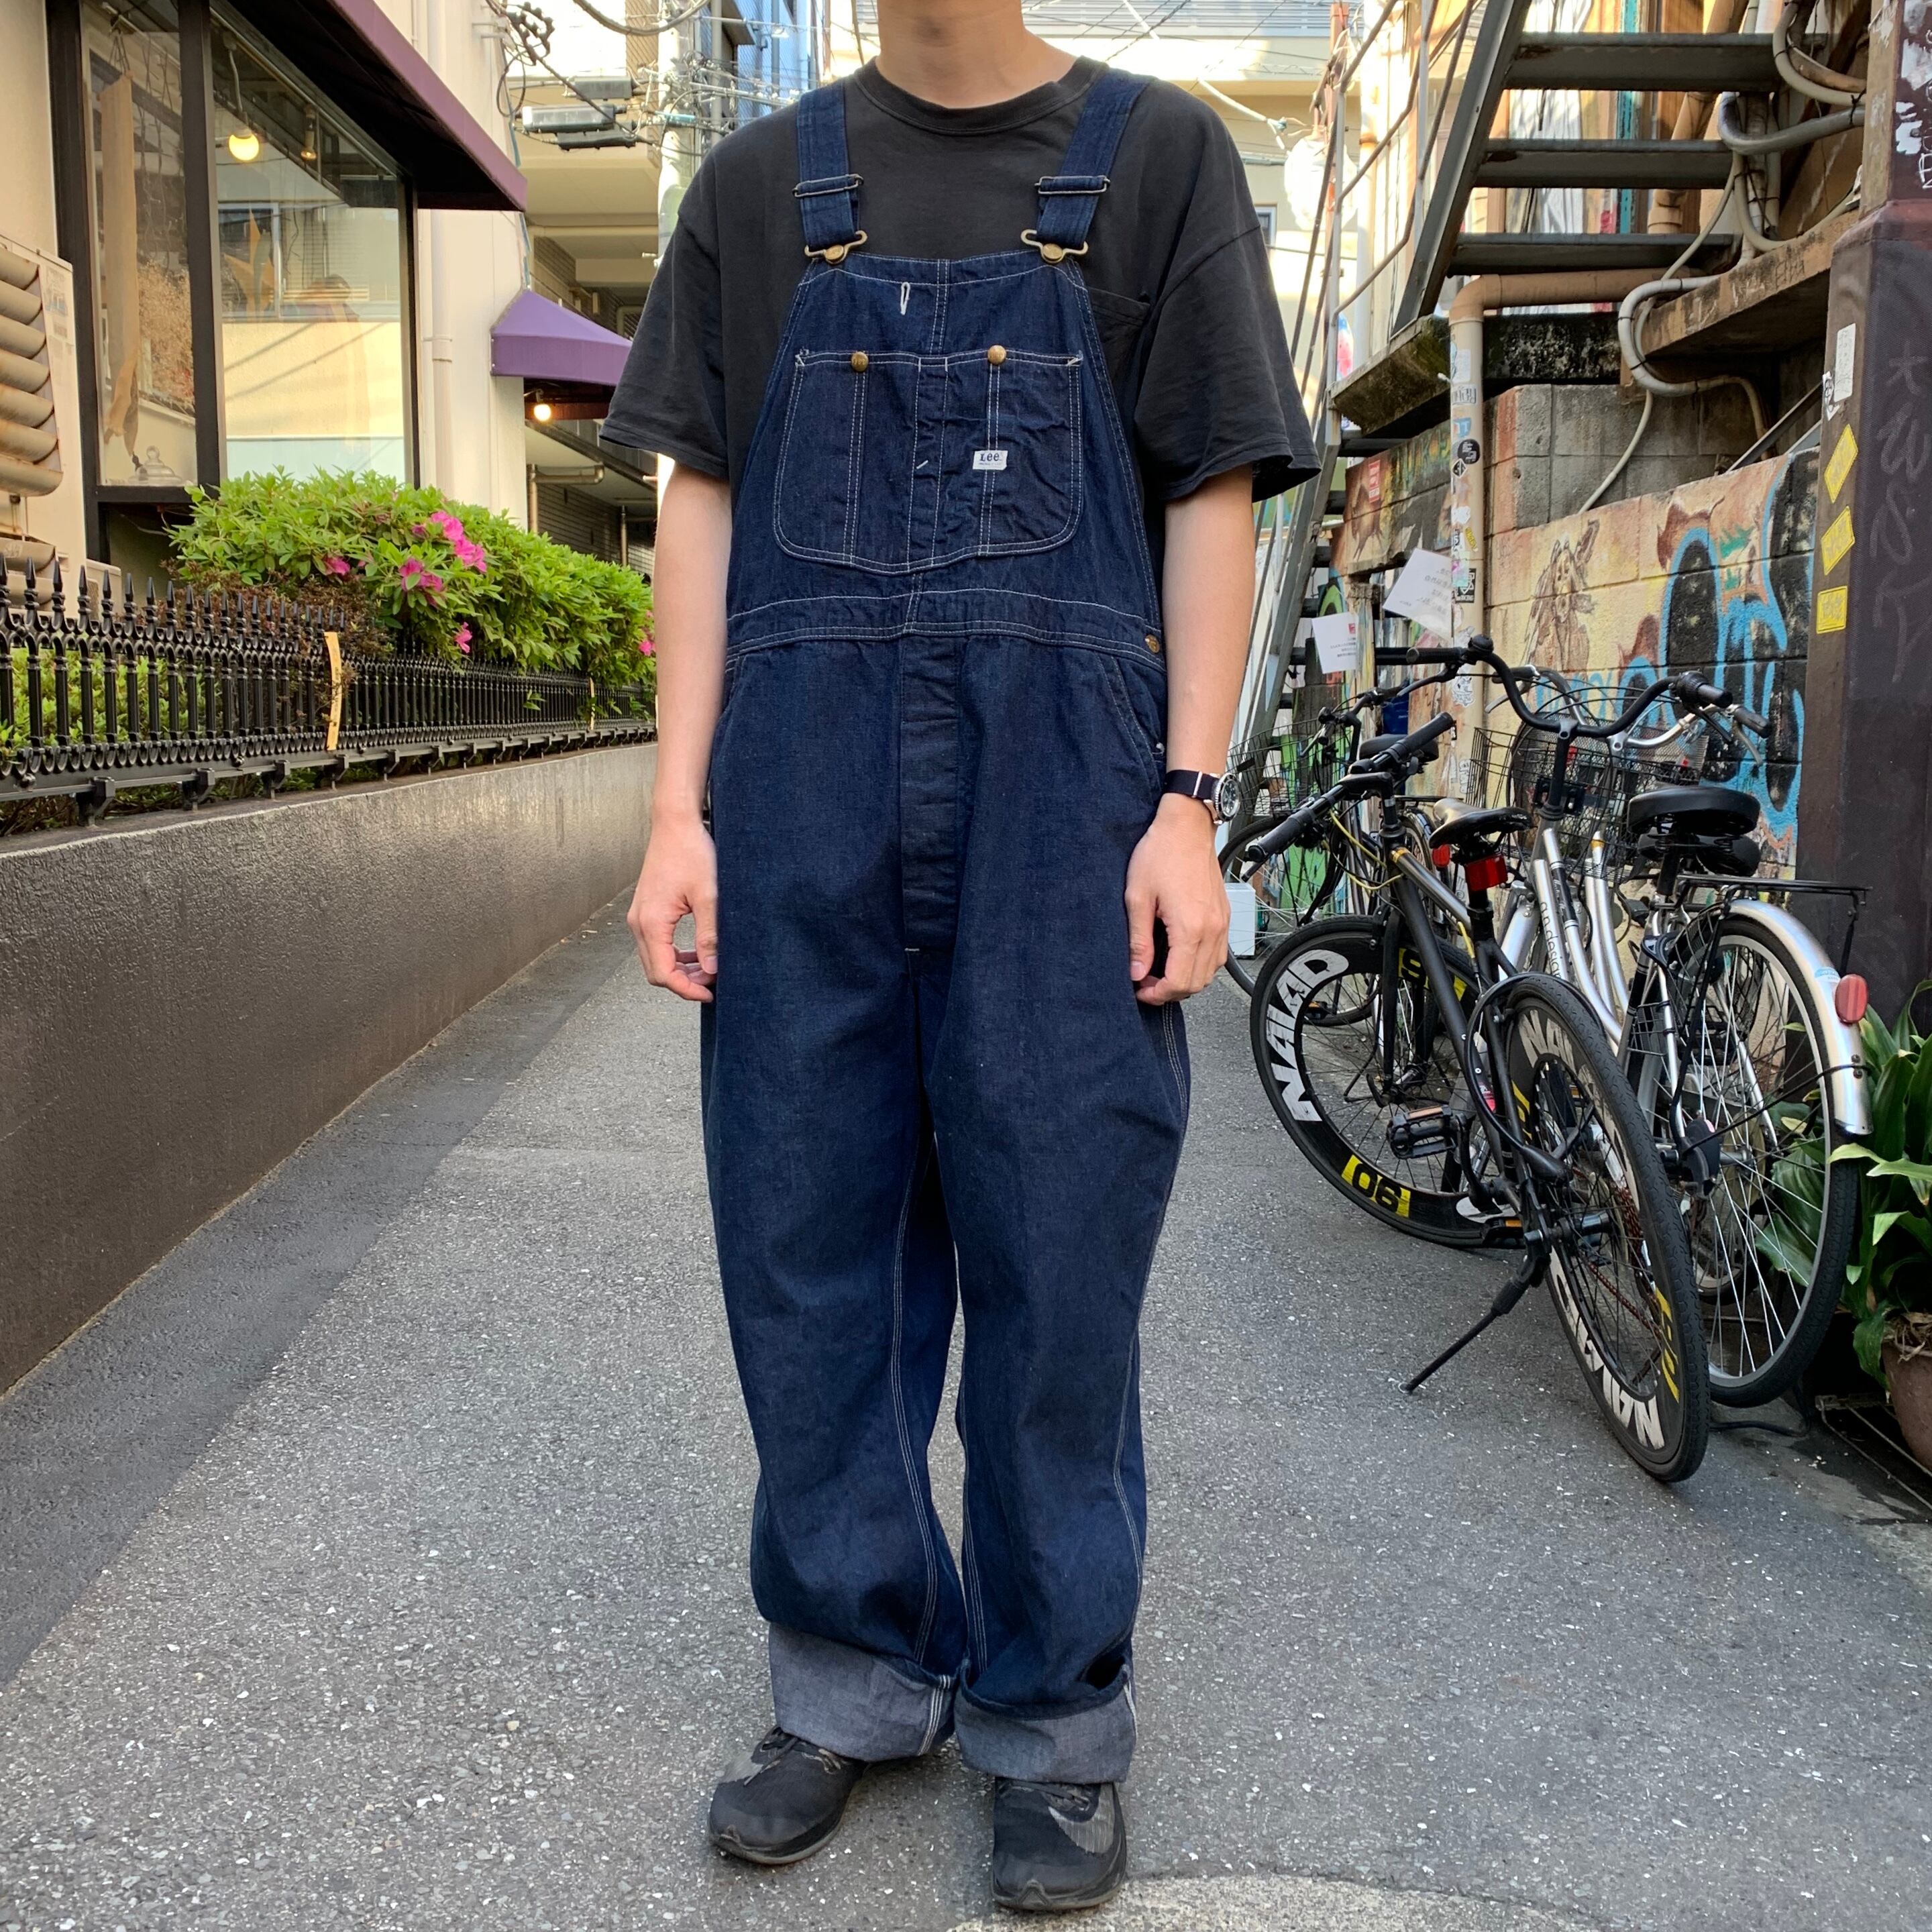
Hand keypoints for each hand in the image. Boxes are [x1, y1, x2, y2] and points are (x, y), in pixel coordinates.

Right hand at [628, 810, 718, 1002]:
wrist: (675, 824)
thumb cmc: (691, 852)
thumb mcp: (708, 895)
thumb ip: (709, 935)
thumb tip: (712, 969)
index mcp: (651, 922)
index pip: (663, 973)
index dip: (687, 989)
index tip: (711, 993)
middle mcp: (639, 922)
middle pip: (656, 971)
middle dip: (684, 983)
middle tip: (713, 982)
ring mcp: (640, 916)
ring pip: (655, 959)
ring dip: (680, 969)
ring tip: (709, 969)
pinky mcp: (647, 911)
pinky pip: (657, 944)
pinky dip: (675, 954)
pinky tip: (697, 953)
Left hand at [1126, 793, 1227, 1004]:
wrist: (1186, 826)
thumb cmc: (1160, 853)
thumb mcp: (1137, 898)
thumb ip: (1139, 940)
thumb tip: (1136, 971)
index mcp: (1190, 928)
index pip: (1180, 982)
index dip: (1157, 994)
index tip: (1140, 990)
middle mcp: (1212, 929)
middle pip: (1197, 983)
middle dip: (1170, 991)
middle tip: (1146, 982)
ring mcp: (1222, 923)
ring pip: (1210, 972)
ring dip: (1186, 980)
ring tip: (1160, 972)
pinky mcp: (1224, 916)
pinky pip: (1217, 955)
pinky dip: (1199, 965)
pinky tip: (1179, 956)